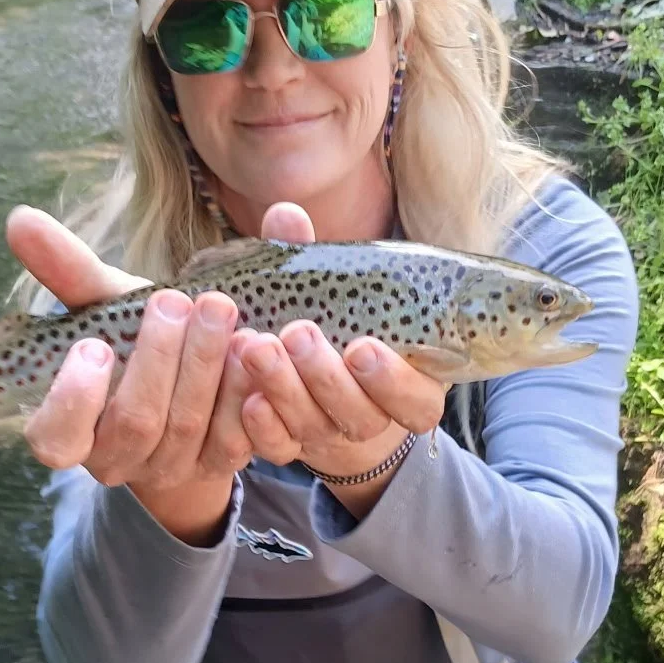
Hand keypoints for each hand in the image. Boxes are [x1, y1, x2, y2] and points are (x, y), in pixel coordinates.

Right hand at [6, 205, 252, 542]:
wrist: (192, 382)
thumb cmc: (133, 339)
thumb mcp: (105, 307)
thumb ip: (66, 269)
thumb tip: (20, 218)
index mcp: (71, 430)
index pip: (56, 437)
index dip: (74, 398)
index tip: (94, 345)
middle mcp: (116, 460)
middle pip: (135, 421)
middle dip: (158, 358)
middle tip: (176, 300)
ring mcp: (169, 469)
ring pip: (186, 427)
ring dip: (204, 365)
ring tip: (219, 308)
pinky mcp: (218, 464)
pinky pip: (233, 438)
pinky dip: (243, 390)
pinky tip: (254, 344)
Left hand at [235, 205, 448, 508]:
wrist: (304, 375)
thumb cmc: (329, 320)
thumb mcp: (326, 288)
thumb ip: (310, 256)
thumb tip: (285, 213)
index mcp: (407, 383)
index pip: (417, 401)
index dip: (393, 382)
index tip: (361, 347)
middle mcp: (373, 415)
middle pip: (361, 415)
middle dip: (326, 377)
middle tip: (297, 334)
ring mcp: (329, 434)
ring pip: (317, 428)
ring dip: (286, 391)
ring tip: (257, 348)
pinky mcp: (289, 446)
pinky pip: (279, 449)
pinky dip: (263, 427)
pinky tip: (247, 398)